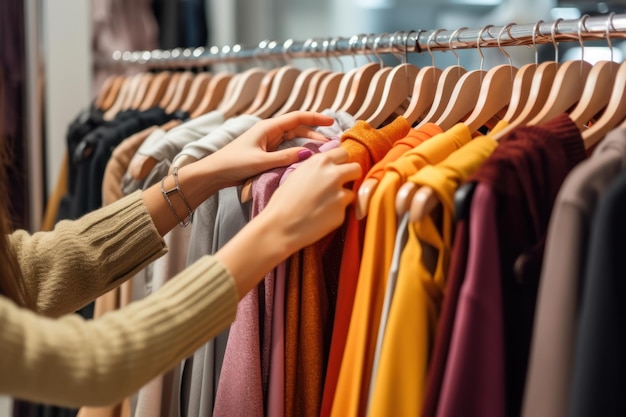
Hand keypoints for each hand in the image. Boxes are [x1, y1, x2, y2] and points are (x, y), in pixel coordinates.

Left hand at [209, 111, 334, 186]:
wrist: (214, 172)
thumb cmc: (234, 164)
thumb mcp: (261, 162)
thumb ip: (285, 158)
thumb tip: (307, 153)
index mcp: (268, 127)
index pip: (297, 117)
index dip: (316, 118)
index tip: (332, 121)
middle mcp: (270, 132)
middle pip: (298, 128)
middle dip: (315, 133)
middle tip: (332, 143)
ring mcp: (268, 142)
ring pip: (294, 139)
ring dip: (308, 143)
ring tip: (323, 151)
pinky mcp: (266, 152)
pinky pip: (287, 149)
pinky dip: (298, 152)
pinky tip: (307, 159)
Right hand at [261, 147, 361, 250]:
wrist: (280, 226)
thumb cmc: (283, 202)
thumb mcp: (297, 174)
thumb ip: (316, 169)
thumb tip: (328, 169)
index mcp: (320, 162)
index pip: (344, 153)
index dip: (341, 163)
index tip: (338, 169)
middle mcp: (334, 174)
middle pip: (356, 168)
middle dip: (351, 176)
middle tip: (341, 185)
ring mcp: (340, 194)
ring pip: (353, 191)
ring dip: (344, 196)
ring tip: (326, 205)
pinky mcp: (342, 212)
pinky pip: (346, 209)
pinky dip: (337, 212)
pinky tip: (322, 216)